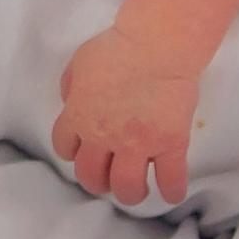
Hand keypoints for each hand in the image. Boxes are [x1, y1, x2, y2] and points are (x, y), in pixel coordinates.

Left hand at [51, 26, 199, 205]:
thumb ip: (72, 87)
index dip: (74, 153)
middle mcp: (104, 137)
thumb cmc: (119, 46)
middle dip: (98, 182)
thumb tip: (71, 102)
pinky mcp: (170, 144)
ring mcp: (138, 144)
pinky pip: (170, 179)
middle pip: (92, 177)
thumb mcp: (80, 62)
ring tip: (137, 190)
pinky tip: (172, 193)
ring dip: (130, 193)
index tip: (83, 152)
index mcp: (79, 117)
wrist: (158, 44)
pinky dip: (172, 191)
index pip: (65, 148)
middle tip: (108, 179)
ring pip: (127, 187)